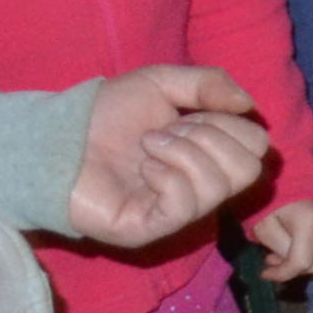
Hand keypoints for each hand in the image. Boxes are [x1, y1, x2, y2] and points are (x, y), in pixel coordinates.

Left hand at [68, 66, 266, 247]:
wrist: (56, 137)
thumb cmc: (106, 113)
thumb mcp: (162, 82)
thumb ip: (210, 83)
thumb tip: (249, 105)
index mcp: (208, 153)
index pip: (257, 146)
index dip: (229, 124)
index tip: (189, 114)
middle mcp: (199, 185)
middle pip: (249, 169)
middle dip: (211, 139)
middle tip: (167, 132)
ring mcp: (175, 211)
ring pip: (220, 187)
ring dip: (185, 154)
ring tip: (148, 146)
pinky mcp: (150, 229)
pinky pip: (185, 205)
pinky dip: (169, 176)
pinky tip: (144, 168)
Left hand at [249, 197, 312, 282]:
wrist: (291, 168)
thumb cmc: (271, 195)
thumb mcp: (264, 224)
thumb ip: (278, 248)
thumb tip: (287, 264)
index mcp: (310, 220)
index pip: (302, 263)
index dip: (281, 274)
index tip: (264, 272)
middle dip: (293, 270)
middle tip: (272, 260)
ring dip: (305, 263)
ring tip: (282, 252)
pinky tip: (297, 244)